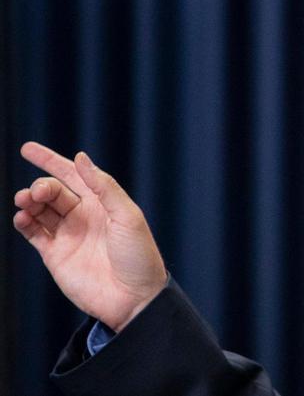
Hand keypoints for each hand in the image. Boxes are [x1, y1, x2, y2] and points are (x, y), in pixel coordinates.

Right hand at [13, 142, 166, 331]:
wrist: (134, 298)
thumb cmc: (139, 255)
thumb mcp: (127, 216)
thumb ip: (104, 187)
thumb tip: (81, 158)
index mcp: (103, 203)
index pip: (73, 175)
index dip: (51, 161)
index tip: (28, 149)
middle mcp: (84, 216)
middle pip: (54, 192)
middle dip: (42, 186)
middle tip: (38, 192)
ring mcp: (68, 235)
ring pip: (40, 210)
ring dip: (29, 202)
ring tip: (26, 201)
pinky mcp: (55, 255)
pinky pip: (34, 233)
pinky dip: (24, 222)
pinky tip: (22, 217)